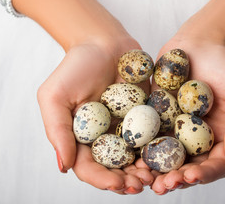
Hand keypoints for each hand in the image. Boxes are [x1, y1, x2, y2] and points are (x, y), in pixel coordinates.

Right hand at [37, 38, 153, 193]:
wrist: (103, 42)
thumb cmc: (74, 67)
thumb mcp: (55, 96)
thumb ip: (58, 131)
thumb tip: (64, 167)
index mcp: (82, 139)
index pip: (90, 168)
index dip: (103, 179)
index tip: (117, 183)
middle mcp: (105, 137)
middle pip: (117, 167)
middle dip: (128, 179)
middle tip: (142, 183)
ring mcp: (128, 128)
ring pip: (137, 155)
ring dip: (147, 168)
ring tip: (157, 174)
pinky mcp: (147, 115)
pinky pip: (155, 134)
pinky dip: (161, 146)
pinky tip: (169, 152)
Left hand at [148, 37, 224, 193]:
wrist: (199, 44)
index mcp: (221, 138)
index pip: (216, 165)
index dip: (205, 175)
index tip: (191, 176)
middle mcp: (197, 140)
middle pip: (188, 168)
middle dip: (177, 180)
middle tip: (163, 185)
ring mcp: (175, 131)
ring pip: (166, 159)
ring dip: (156, 172)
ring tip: (146, 179)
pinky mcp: (156, 119)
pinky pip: (148, 137)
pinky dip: (141, 150)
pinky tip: (132, 157)